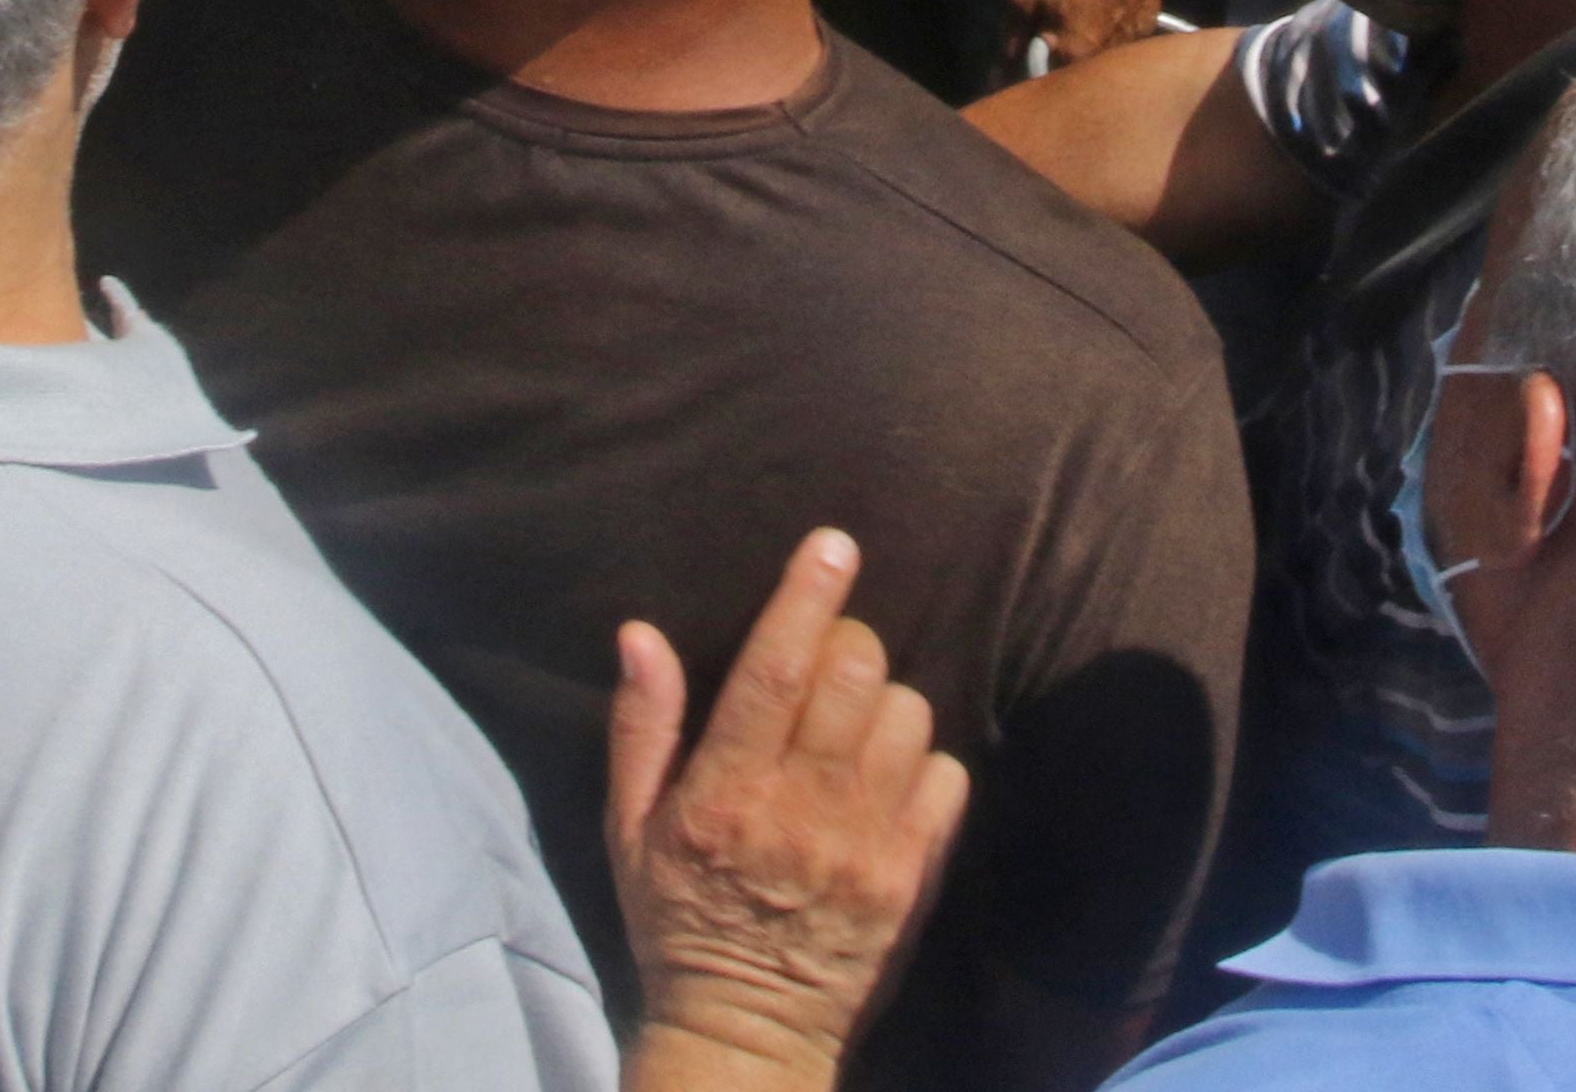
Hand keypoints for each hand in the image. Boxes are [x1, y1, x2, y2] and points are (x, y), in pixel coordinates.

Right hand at [611, 532, 969, 1084]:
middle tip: (826, 659)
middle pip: (854, 677)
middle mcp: (800, 812)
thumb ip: (641, 726)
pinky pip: (946, 777)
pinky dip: (923, 762)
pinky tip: (885, 781)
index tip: (832, 544)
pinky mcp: (910, 878)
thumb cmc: (678, 918)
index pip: (775, 670)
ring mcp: (864, 846)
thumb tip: (640, 633)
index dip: (807, 597)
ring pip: (907, 716)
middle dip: (847, 642)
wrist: (746, 1030)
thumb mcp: (629, 829)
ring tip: (852, 730)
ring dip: (884, 703)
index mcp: (724, 793)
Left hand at [1007, 0, 1168, 68]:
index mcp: (1074, 55)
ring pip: (1103, 59)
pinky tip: (1104, 3)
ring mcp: (1135, 42)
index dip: (1034, 74)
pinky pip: (1124, 40)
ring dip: (1089, 44)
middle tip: (1055, 23)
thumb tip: (994, 80)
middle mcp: (1110, 59)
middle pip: (1080, 77)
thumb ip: (1011, 42)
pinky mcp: (1150, 23)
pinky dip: (1111, 29)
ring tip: (1081, 8)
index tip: (1028, 55)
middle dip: (1063, 59)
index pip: (1049, 89)